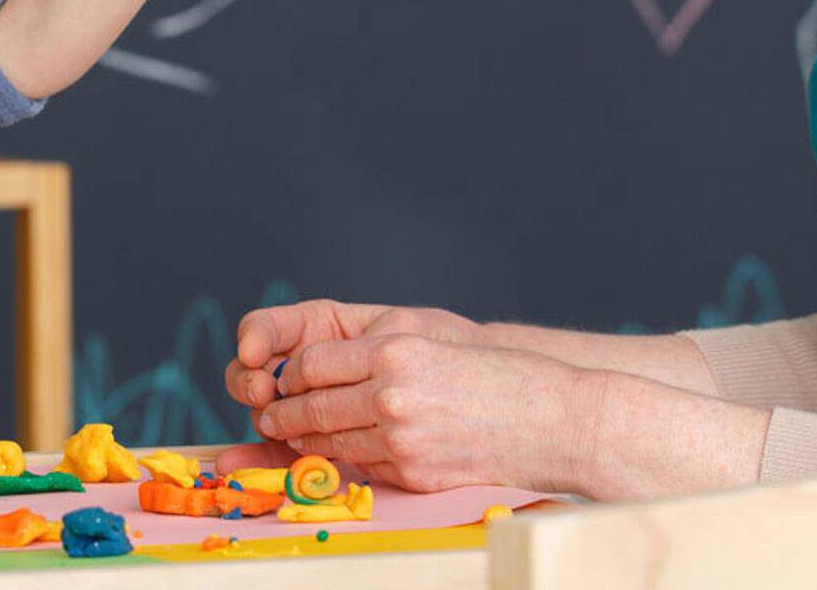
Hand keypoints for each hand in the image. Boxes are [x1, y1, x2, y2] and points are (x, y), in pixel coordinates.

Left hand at [218, 299, 486, 472]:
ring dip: (305, 441)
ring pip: (331, 442)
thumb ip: (372, 354)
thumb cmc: (490, 373)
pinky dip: (348, 459)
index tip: (283, 378)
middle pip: (313, 406)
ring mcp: (402, 439)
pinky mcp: (414, 475)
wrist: (547, 419)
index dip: (291, 373)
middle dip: (283, 413)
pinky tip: (342, 452)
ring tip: (294, 435)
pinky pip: (364, 466)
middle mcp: (392, 394)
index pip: (314, 364)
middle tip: (269, 415)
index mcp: (393, 351)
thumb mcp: (426, 341)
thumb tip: (316, 373)